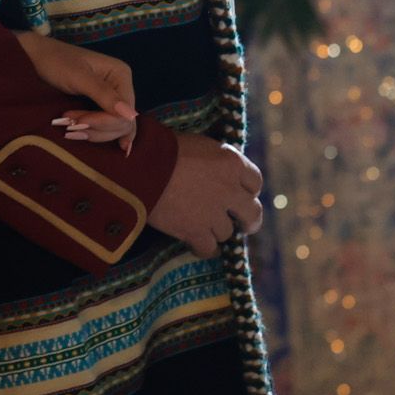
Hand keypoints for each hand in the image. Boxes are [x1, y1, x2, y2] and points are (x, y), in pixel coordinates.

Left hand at [16, 32, 135, 149]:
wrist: (35, 57)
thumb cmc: (55, 62)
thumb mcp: (78, 77)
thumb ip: (103, 94)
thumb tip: (131, 116)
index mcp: (121, 74)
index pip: (124, 112)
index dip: (103, 122)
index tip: (75, 122)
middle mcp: (121, 86)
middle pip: (122, 122)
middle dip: (97, 128)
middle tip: (69, 125)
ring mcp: (113, 96)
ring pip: (115, 128)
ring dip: (94, 132)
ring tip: (69, 128)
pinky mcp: (101, 105)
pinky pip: (109, 126)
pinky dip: (98, 133)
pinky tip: (100, 142)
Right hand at [148, 131, 263, 258]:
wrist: (138, 166)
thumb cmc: (162, 148)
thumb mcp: (198, 145)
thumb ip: (216, 162)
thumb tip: (218, 173)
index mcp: (231, 163)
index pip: (255, 181)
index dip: (248, 190)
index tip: (240, 194)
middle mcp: (229, 189)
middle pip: (252, 212)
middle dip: (248, 220)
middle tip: (243, 224)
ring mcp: (214, 214)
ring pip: (226, 232)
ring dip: (215, 230)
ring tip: (200, 225)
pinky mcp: (196, 232)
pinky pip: (209, 249)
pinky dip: (202, 248)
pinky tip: (194, 243)